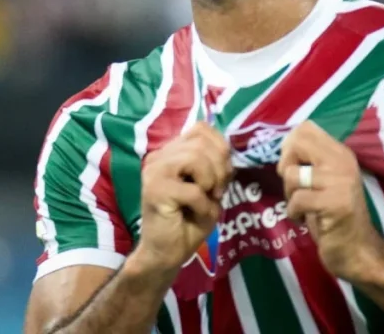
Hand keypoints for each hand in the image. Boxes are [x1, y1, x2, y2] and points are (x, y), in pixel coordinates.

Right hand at [132, 123, 232, 274]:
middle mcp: (159, 156)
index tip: (223, 175)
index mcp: (170, 152)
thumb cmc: (187, 222)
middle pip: (201, 142)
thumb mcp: (209, 188)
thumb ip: (215, 166)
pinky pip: (193, 190)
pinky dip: (204, 205)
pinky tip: (198, 215)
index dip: (220, 147)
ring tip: (209, 199)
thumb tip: (229, 149)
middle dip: (220, 167)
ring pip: (196, 158)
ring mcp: (154, 171)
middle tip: (218, 192)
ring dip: (212, 181)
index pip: (200, 129)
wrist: (165, 253)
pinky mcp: (155, 191)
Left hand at [277, 121, 383, 282]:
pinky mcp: (334, 204)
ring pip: (292, 175)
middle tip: (296, 187)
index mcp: (340, 153)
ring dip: (289, 195)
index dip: (289, 146)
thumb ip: (309, 160)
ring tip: (305, 207)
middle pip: (296, 143)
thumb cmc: (334, 216)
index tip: (293, 167)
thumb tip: (282, 145)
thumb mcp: (323, 180)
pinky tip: (306, 220)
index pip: (306, 128)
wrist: (358, 251)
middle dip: (285, 166)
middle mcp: (343, 162)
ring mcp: (340, 182)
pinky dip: (294, 213)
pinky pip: (296, 200)